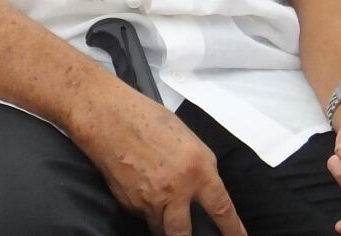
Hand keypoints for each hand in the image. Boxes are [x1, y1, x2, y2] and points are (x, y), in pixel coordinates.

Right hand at [71, 89, 245, 235]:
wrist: (106, 115)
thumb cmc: (147, 118)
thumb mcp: (186, 139)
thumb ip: (198, 168)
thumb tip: (201, 190)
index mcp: (198, 169)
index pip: (222, 209)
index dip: (233, 231)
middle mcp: (176, 189)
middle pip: (184, 233)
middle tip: (190, 235)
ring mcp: (149, 199)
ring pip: (161, 228)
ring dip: (164, 223)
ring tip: (163, 208)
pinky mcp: (128, 201)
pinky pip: (141, 213)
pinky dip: (144, 208)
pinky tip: (139, 187)